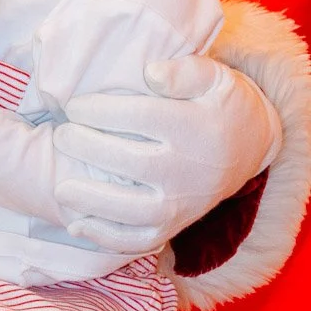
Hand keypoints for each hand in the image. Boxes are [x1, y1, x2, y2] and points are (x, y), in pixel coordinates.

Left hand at [54, 53, 281, 252]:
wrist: (250, 146)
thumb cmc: (220, 104)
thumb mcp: (214, 76)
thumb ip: (185, 71)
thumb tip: (150, 73)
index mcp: (194, 128)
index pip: (140, 118)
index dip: (101, 111)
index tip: (73, 105)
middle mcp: (187, 170)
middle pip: (132, 164)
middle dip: (89, 150)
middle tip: (60, 136)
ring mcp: (181, 203)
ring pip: (134, 210)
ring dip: (94, 202)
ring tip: (60, 188)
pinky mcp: (175, 225)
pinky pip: (140, 239)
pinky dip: (108, 238)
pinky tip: (77, 225)